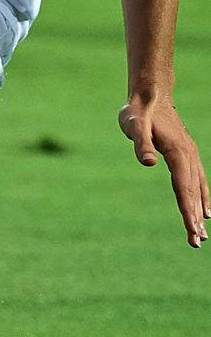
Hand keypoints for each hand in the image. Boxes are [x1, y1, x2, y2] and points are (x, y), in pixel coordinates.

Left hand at [119, 95, 208, 246]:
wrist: (150, 94)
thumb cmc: (139, 110)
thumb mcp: (134, 125)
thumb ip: (140, 143)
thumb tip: (148, 162)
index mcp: (178, 154)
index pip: (183, 189)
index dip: (187, 211)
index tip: (193, 231)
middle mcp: (189, 157)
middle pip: (193, 194)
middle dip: (195, 219)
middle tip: (197, 242)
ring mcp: (190, 156)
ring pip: (198, 189)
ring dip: (199, 211)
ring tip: (202, 233)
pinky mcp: (187, 155)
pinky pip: (198, 181)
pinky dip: (203, 197)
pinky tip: (205, 210)